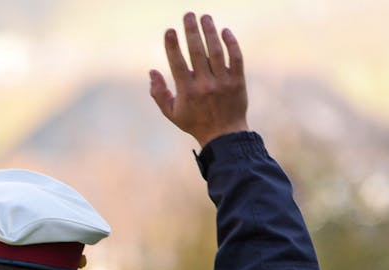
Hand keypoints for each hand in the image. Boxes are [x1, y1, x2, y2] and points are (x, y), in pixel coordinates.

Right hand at [149, 12, 248, 148]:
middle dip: (192, 31)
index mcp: (187, 92)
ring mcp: (223, 82)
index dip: (172, 46)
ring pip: (216, 52)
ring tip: (205, 18)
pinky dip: (231, 43)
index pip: (178, 64)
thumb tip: (151, 71)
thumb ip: (159, 93)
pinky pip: (236, 58)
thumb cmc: (195, 123)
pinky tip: (224, 31)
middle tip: (188, 15)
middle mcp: (205, 85)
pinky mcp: (237, 81)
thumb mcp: (171, 113)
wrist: (224, 135)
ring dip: (210, 32)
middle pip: (197, 52)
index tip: (169, 30)